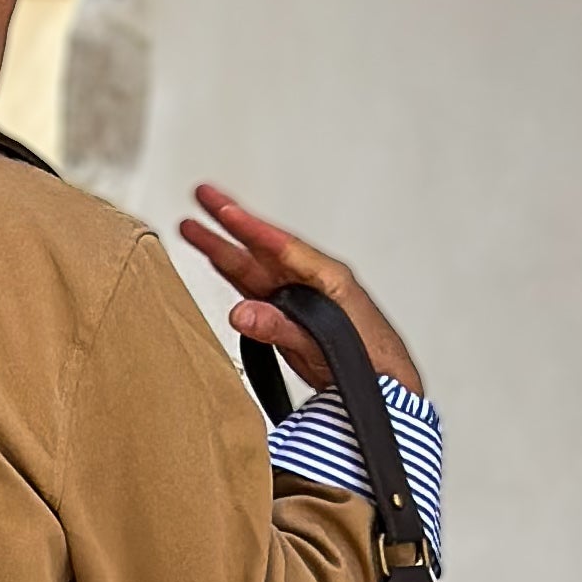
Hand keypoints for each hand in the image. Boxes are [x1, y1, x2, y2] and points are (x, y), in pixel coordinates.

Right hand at [177, 184, 423, 399]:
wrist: (387, 387)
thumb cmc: (372, 361)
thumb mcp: (324, 345)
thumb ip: (281, 328)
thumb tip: (241, 313)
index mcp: (328, 279)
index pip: (281, 245)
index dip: (249, 226)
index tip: (221, 207)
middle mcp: (310, 282)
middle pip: (262, 249)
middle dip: (229, 223)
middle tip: (201, 195)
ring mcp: (298, 299)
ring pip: (255, 268)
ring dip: (224, 249)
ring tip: (193, 229)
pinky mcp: (289, 318)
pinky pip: (256, 291)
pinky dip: (234, 275)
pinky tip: (217, 264)